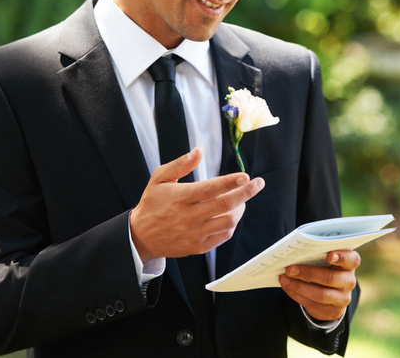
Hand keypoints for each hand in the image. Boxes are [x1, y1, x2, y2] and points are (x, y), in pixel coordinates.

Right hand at [129, 148, 264, 261]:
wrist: (141, 236)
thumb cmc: (152, 204)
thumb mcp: (159, 179)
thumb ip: (180, 164)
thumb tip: (198, 151)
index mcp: (181, 197)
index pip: (211, 188)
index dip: (231, 182)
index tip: (246, 176)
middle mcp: (189, 216)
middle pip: (226, 204)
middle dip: (246, 193)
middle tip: (258, 183)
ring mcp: (195, 233)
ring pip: (228, 222)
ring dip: (240, 209)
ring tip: (242, 200)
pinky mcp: (198, 247)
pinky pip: (223, 236)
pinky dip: (231, 225)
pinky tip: (230, 215)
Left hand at [278, 250, 359, 321]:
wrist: (331, 291)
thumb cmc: (325, 267)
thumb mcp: (326, 259)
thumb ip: (317, 254)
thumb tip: (294, 253)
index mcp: (350, 264)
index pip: (351, 260)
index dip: (342, 257)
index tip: (329, 255)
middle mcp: (349, 281)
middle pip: (330, 278)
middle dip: (307, 273)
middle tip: (289, 269)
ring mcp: (343, 299)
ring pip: (320, 295)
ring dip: (298, 286)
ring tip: (283, 279)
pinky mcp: (333, 312)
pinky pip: (312, 305)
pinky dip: (296, 295)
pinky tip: (287, 287)